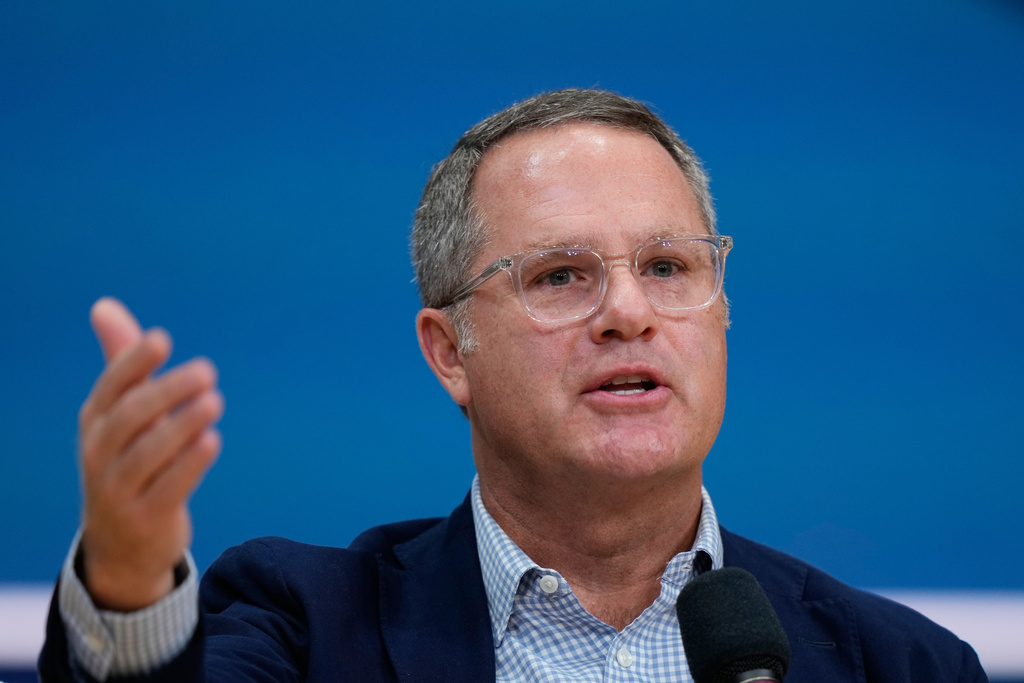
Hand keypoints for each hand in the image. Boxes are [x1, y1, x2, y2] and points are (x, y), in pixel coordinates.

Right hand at [77, 298, 223, 610]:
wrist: (120, 545)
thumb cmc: (126, 461)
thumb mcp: (119, 416)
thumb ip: (122, 363)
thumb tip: (103, 305)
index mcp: (96, 422)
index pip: (111, 387)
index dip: (133, 362)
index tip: (163, 339)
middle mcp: (101, 453)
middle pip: (130, 417)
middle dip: (167, 391)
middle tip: (207, 371)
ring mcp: (120, 489)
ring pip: (149, 453)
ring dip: (183, 425)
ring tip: (215, 401)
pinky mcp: (147, 517)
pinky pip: (169, 488)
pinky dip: (190, 464)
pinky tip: (212, 441)